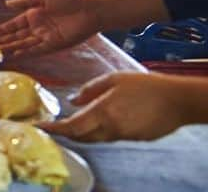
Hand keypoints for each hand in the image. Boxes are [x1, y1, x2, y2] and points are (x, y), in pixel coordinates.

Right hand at [0, 0, 100, 57]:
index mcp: (34, 15)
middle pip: (17, 37)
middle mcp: (38, 27)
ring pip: (24, 44)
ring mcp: (45, 37)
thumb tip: (6, 4)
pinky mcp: (54, 44)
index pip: (14, 24)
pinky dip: (26, 53)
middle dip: (4, 42)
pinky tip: (15, 55)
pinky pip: (37, 50)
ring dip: (12, 48)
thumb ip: (25, 2)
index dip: (2, 29)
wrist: (91, 9)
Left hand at [40, 72, 190, 141]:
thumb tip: (72, 101)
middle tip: (53, 123)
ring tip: (71, 121)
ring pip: (95, 138)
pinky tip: (99, 120)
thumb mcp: (114, 79)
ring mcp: (123, 135)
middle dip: (65, 132)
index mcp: (103, 112)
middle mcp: (111, 128)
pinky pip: (110, 137)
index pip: (72, 127)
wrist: (177, 100)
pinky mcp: (134, 138)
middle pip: (81, 136)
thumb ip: (90, 90)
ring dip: (81, 132)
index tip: (40, 126)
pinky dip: (99, 131)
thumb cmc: (145, 85)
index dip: (54, 129)